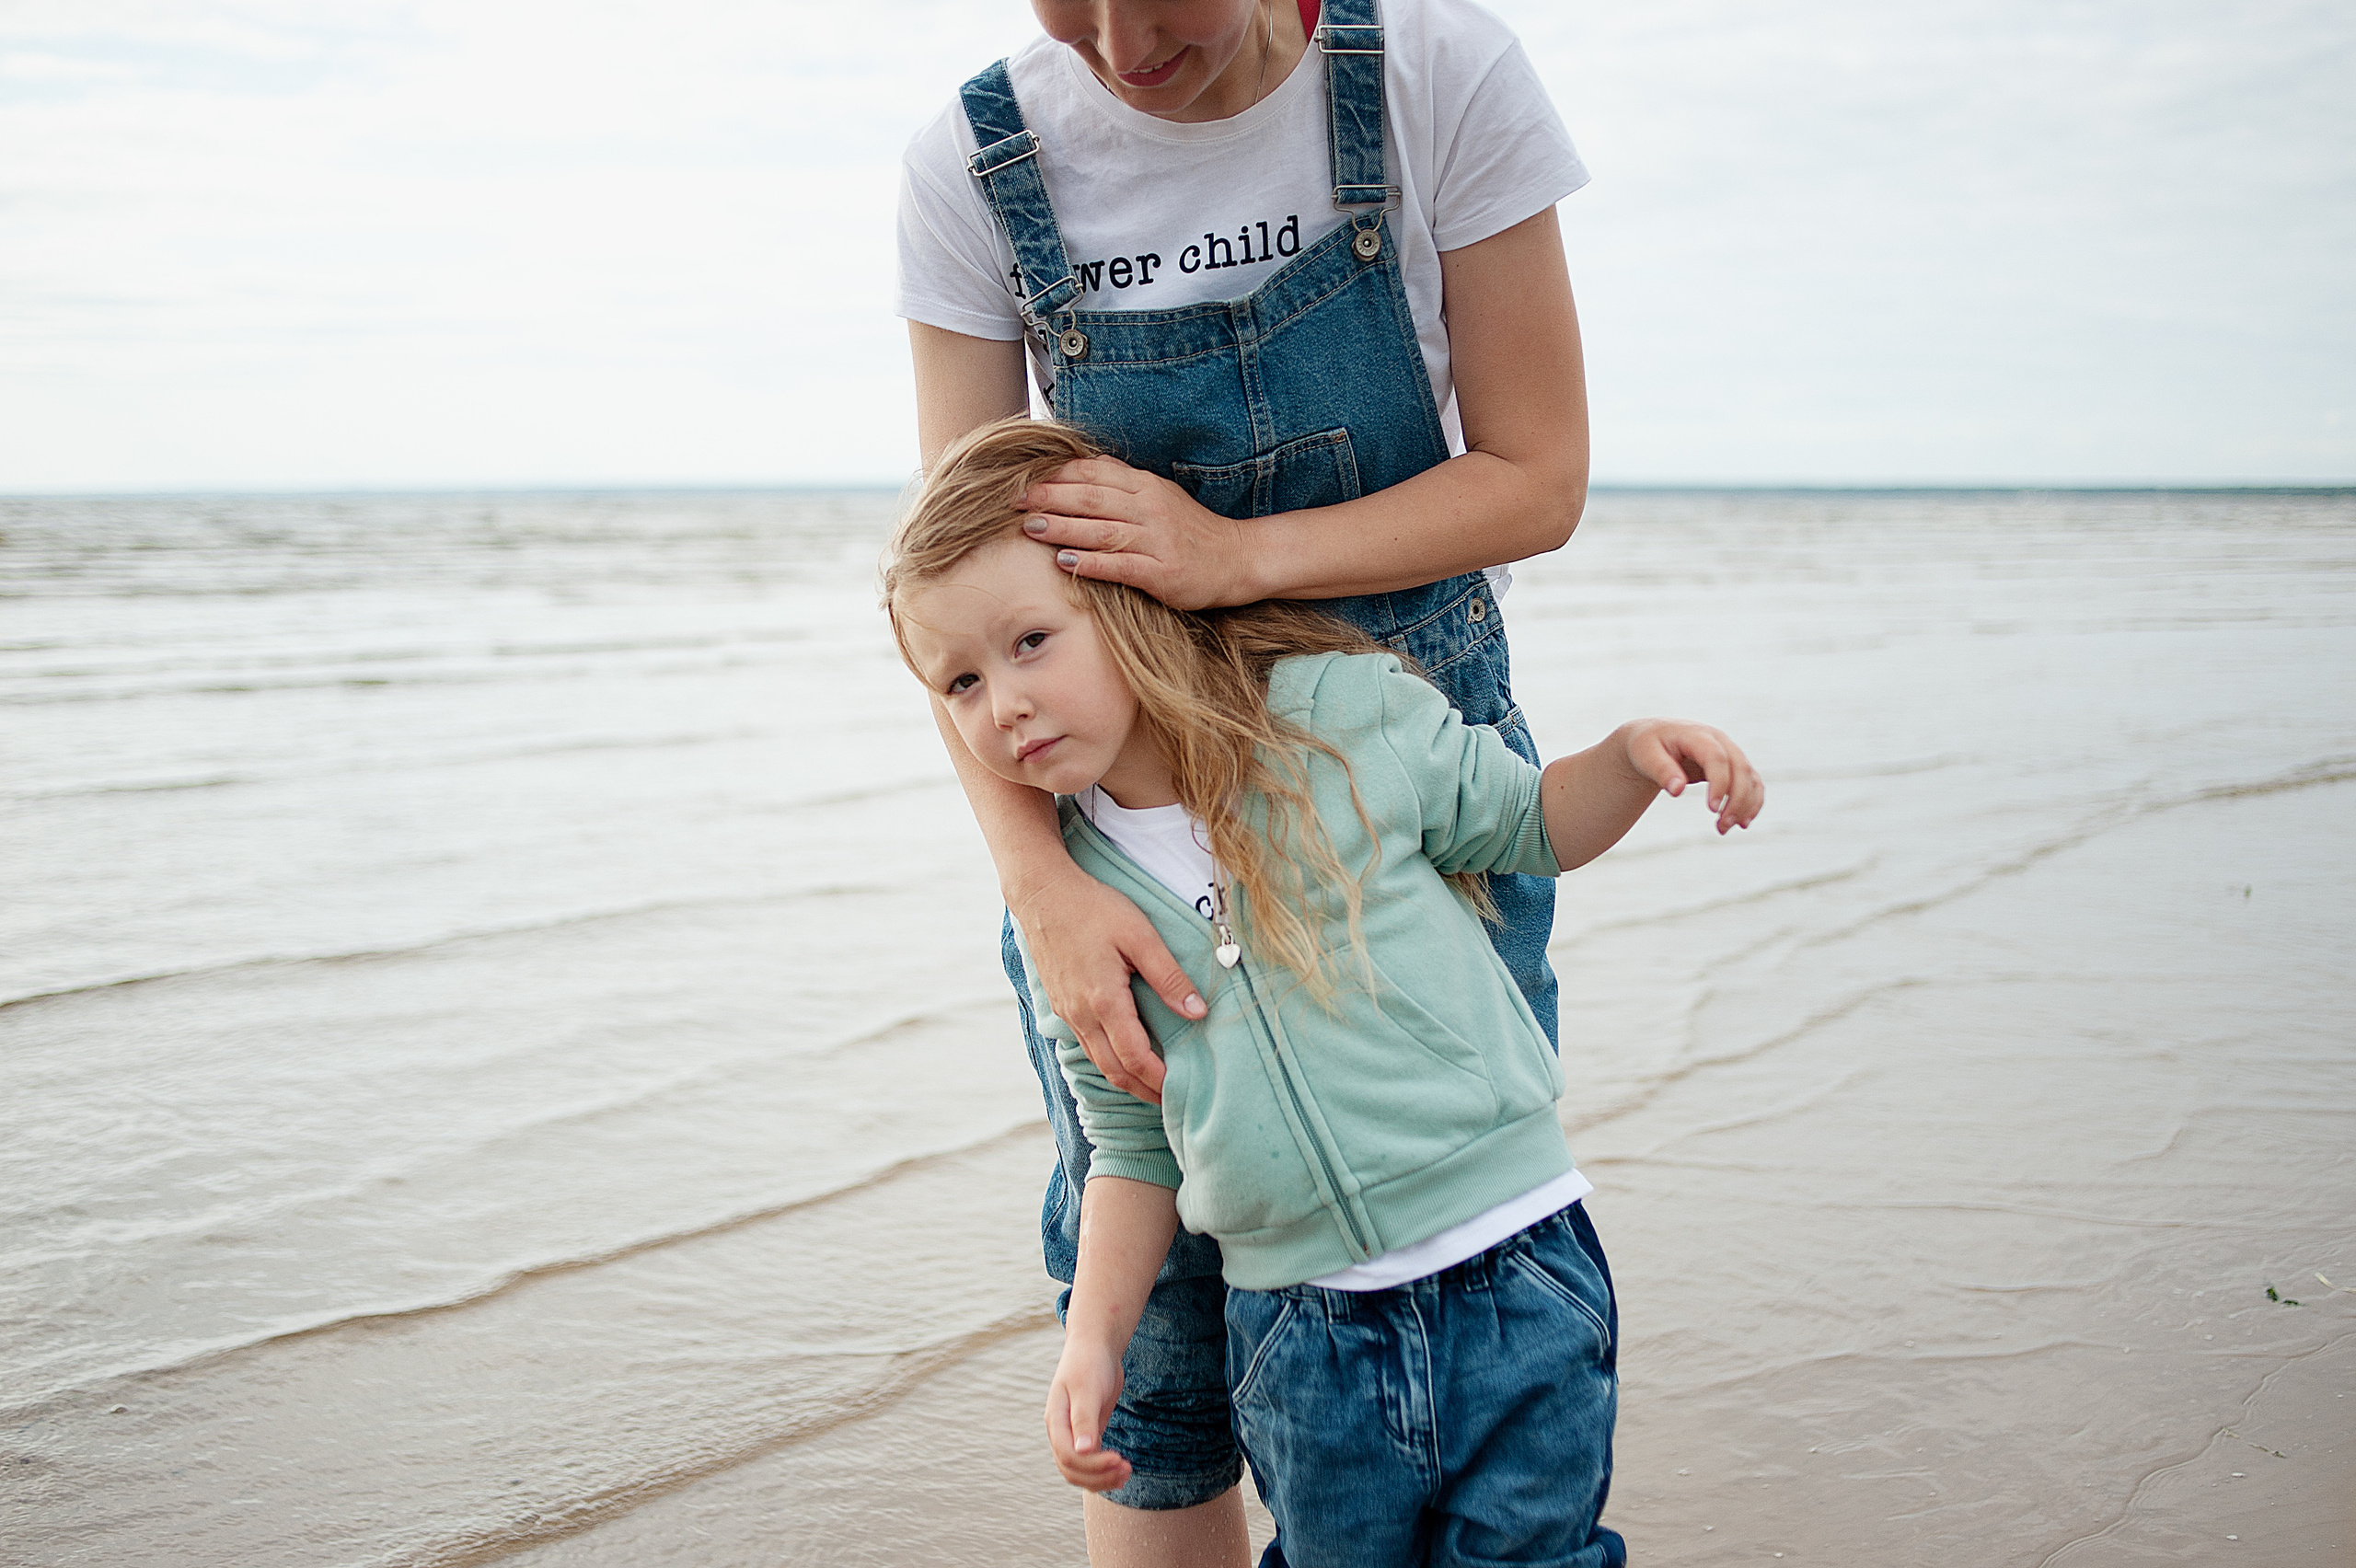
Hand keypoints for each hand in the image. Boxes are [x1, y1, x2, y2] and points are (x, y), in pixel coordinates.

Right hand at [1014, 864, 1205, 1105]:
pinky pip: (1086, 1043)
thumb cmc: (1092, 908)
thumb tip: (1197, 1012)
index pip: (1135, 1058)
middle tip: (1170, 1102)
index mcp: (1104, 1002)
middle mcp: (1081, 1014)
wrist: (1041, 893)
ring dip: (1125, 1077)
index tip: (1180, 1091)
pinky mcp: (1060, 1003)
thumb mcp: (1140, 935)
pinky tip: (1124, 1053)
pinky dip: (1108, 1059)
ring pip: (1098, 1060)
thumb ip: (1169, 976)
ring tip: (1151, 1084)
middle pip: (1114, 1070)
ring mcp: (1067, 1011)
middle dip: (1143, 1090)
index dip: (1158, 1079)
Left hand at [1019, 456, 1250, 611]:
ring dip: (1063, 528)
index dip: (1056, 475)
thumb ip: (1123, 482)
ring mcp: (1157, 540)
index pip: (1094, 473)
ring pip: (1102, 530)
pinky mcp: (1163, 572)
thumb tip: (1084, 465)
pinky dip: (1092, 563)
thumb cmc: (1192, 530)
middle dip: (1049, 498)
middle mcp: (1150, 508)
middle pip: (1092, 499)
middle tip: (1013, 500)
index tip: (1023, 479)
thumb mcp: (1160, 496)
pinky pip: (1122, 566)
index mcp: (1146, 487)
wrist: (1238, 559)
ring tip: (1029, 528)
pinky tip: (1066, 562)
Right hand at [1046, 1338, 1132, 1492]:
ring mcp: (1073, 1433)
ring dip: (1102, 1477)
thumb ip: (1084, 1421)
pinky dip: (1104, 1469)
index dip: (1092, 1465)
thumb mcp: (1087, 1389)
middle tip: (1126, 1470)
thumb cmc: (1089, 1363)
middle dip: (1098, 1475)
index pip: (1068, 1456)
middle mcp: (1061, 1431)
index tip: (1118, 1459)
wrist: (1096, 1346)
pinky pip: (1091, 1460)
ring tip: (1126, 1474)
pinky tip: (1122, 1470)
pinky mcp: (1088, 1432)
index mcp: (1056, 1421)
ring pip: (1081, 1469)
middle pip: (1072, 1469)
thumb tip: (1083, 1451)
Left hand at [1620, 720, 1764, 833]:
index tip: (1712, 809)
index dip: (1719, 783)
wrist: (1653, 737)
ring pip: (1750, 778)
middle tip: (1721, 826)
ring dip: (1745, 805)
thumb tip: (1677, 791)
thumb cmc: (1646, 746)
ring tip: (1725, 828)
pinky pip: (1751, 783)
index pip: (1716, 757)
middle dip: (1736, 800)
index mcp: (1697, 734)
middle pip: (1740, 768)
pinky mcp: (1732, 765)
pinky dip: (1751, 802)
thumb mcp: (1645, 755)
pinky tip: (1741, 823)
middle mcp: (1719, 741)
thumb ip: (1661, 770)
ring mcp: (1729, 752)